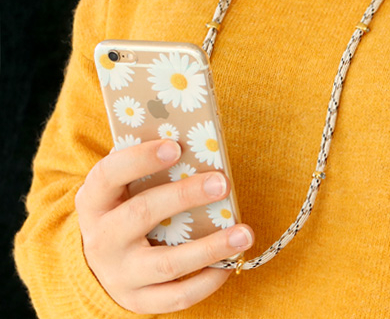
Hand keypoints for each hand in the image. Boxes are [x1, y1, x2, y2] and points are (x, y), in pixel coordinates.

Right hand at [75, 139, 253, 313]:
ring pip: (167, 262)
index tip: (176, 146)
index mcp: (94, 201)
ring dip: (210, 247)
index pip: (109, 174)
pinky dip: (207, 281)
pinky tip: (230, 262)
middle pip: (143, 213)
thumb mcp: (120, 187)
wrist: (99, 262)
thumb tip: (190, 141)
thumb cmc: (121, 209)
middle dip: (185, 196)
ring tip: (244, 233)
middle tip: (222, 183)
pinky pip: (177, 296)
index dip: (141, 158)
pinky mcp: (138, 300)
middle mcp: (102, 239)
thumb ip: (144, 167)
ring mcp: (119, 274)